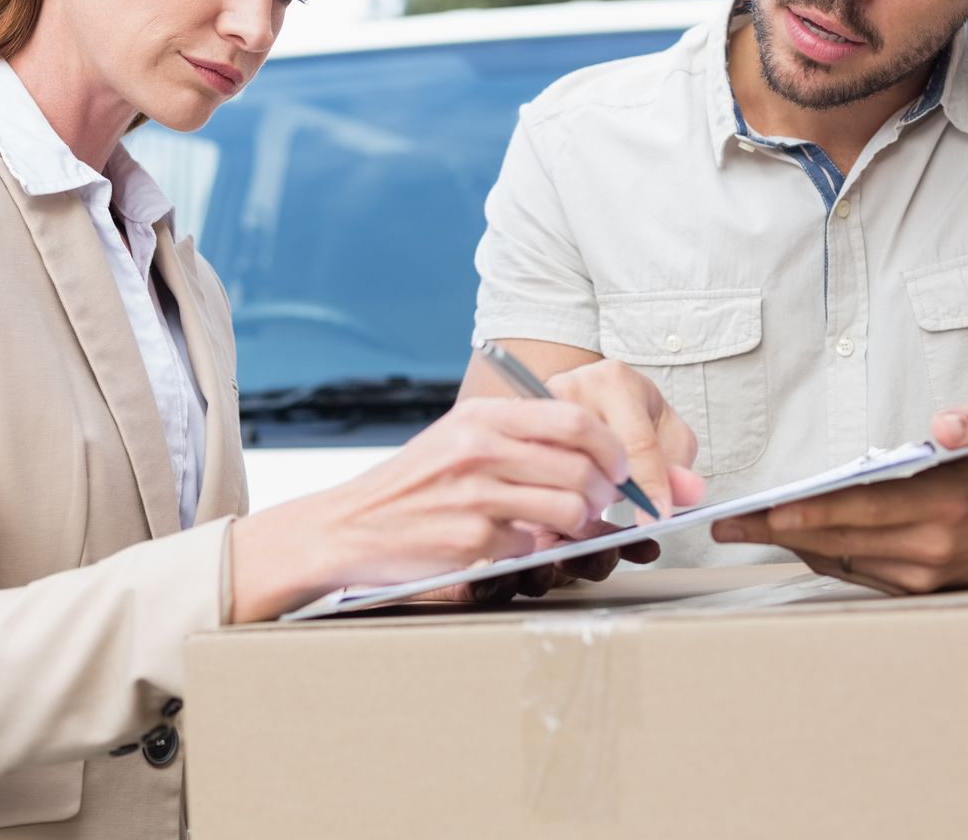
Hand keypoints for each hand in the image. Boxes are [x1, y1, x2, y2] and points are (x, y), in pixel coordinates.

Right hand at [226, 395, 627, 620]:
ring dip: (579, 525)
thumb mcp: (458, 439)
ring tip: (566, 526)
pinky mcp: (471, 541)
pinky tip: (511, 543)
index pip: (574, 417)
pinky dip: (531, 551)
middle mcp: (480, 449)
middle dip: (606, 491)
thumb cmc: (412, 485)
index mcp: (481, 417)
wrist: (348, 527)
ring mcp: (476, 496)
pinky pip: (532, 547)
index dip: (610, 445)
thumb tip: (590, 450)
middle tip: (603, 503)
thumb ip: (516, 437)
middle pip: (582, 467)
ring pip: (569, 510)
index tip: (618, 465)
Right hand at [544, 359, 704, 520]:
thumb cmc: (630, 415)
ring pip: (555, 467)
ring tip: (592, 504)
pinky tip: (566, 501)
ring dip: (576, 497)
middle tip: (614, 507)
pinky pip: (531, 473)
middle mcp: (570, 386)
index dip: (649, 485)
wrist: (591, 397)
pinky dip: (552, 496)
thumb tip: (690, 491)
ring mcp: (534, 406)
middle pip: (588, 456)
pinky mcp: (513, 430)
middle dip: (607, 493)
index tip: (655, 515)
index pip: (635, 443)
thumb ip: (678, 466)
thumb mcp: (666, 435)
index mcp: (614, 380)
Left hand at [709, 403, 967, 594]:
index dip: (815, 512)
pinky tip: (787, 538)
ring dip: (790, 546)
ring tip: (743, 530)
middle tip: (727, 526)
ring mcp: (920, 577)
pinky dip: (818, 554)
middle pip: (839, 541)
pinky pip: (853, 572)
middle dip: (779, 533)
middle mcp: (928, 551)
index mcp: (943, 509)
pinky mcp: (915, 591)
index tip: (769, 510)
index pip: (865, 511)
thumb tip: (944, 424)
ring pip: (840, 561)